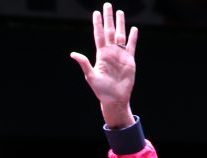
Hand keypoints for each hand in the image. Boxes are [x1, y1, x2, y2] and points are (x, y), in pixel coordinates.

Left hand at [70, 3, 136, 127]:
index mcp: (101, 55)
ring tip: (120, 12)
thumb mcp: (90, 76)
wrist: (114, 99)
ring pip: (120, 35)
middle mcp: (110, 52)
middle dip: (109, 18)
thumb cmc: (101, 90)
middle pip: (109, 31)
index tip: (96, 13)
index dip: (97, 24)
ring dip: (120, 24)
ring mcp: (120, 55)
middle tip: (107, 5)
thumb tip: (73, 53)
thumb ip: (84, 63)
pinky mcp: (129, 60)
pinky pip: (131, 46)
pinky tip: (133, 29)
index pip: (98, 35)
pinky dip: (133, 38)